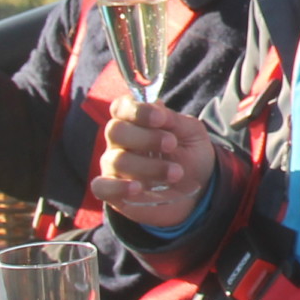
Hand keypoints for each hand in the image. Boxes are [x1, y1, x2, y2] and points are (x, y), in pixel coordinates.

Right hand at [92, 97, 211, 228]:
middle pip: (116, 131)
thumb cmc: (191, 155)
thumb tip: (156, 106)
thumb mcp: (192, 133)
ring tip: (176, 173)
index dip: (137, 110)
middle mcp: (119, 141)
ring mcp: (114, 166)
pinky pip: (101, 187)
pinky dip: (118, 187)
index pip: (122, 107)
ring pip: (117, 160)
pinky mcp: (113, 192)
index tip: (160, 118)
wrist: (198, 190)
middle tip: (172, 144)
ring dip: (148, 166)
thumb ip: (174, 120)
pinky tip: (138, 188)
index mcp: (136, 121)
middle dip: (146, 137)